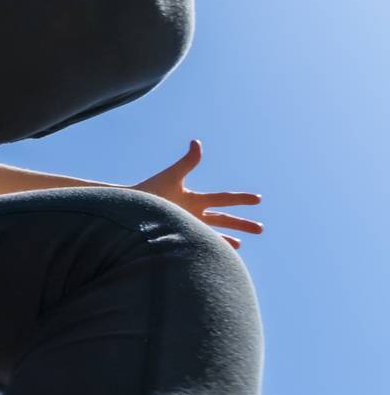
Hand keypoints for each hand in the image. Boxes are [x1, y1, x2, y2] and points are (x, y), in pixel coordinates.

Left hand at [131, 139, 262, 249]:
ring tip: (243, 242)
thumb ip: (187, 162)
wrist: (131, 205)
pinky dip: (213, 246)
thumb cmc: (150, 189)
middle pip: (223, 218)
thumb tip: (197, 142)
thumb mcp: (172, 176)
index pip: (222, 199)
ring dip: (230, 237)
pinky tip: (222, 251)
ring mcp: (187, 225)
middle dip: (242, 223)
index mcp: (195, 199)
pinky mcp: (180, 235)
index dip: (240, 199)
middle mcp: (194, 213)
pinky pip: (201, 242)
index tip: (258, 199)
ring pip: (214, 232)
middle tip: (261, 228)